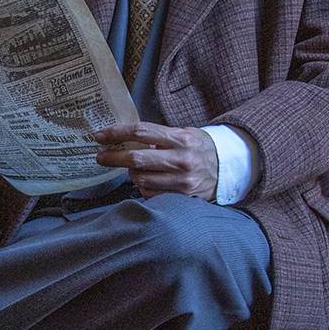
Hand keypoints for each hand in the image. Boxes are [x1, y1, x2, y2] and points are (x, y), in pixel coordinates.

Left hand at [94, 122, 217, 199]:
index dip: (117, 133)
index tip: (100, 136)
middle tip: (100, 157)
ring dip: (131, 173)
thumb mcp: (184, 133)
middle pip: (137, 159)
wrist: (228, 168)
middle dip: (113, 158)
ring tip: (135, 168)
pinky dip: (143, 186)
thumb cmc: (200, 148)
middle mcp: (182, 160)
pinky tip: (148, 180)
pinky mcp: (182, 197)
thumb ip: (159, 136)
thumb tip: (125, 138)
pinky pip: (150, 193)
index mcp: (181, 138)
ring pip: (141, 178)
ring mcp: (182, 181)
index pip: (142, 132)